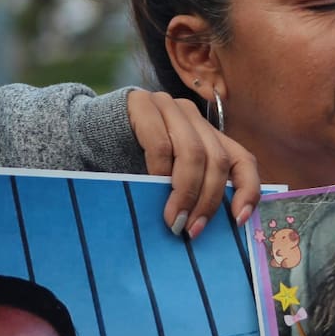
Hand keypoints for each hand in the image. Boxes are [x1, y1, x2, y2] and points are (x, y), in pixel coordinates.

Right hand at [127, 89, 260, 236]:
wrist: (86, 133)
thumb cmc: (130, 163)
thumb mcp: (169, 177)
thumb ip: (192, 190)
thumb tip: (209, 227)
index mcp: (208, 134)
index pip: (242, 160)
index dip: (248, 190)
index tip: (239, 220)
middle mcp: (193, 117)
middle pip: (218, 161)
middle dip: (209, 200)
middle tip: (193, 230)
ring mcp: (169, 106)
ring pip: (194, 153)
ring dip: (186, 192)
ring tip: (175, 221)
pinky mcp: (143, 104)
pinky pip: (160, 144)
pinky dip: (161, 172)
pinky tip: (154, 189)